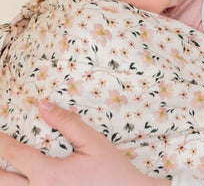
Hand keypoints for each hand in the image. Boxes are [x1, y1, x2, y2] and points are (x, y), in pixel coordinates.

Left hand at [0, 100, 169, 185]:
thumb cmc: (112, 170)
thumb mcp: (93, 142)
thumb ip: (67, 123)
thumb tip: (44, 105)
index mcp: (49, 174)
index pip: (15, 155)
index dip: (0, 143)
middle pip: (4, 181)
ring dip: (5, 179)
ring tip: (4, 167)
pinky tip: (21, 180)